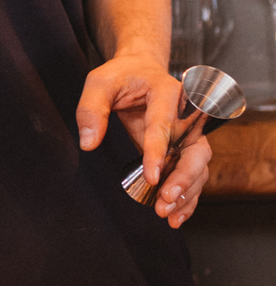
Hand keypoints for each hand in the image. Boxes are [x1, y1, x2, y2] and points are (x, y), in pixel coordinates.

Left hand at [77, 51, 210, 227]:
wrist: (140, 70)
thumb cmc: (122, 75)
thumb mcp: (100, 82)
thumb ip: (92, 109)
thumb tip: (88, 142)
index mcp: (167, 92)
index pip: (164, 125)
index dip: (158, 152)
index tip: (152, 176)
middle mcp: (186, 114)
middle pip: (195, 150)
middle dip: (183, 177)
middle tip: (164, 198)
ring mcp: (188, 133)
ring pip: (198, 166)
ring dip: (187, 192)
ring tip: (167, 214)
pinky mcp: (184, 147)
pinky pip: (193, 173)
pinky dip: (188, 196)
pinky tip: (176, 215)